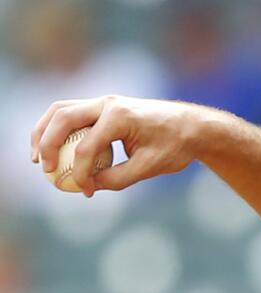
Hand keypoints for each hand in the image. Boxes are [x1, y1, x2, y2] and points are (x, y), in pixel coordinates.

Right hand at [31, 96, 209, 196]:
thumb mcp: (151, 167)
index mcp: (121, 117)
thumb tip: (90, 186)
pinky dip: (56, 128)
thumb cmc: (175, 145)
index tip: (84, 190)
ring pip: (61, 110)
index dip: (80, 172)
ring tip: (38, 157)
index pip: (87, 147)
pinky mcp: (103, 106)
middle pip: (63, 118)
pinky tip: (52, 147)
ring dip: (44, 131)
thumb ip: (119, 178)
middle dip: (47, 143)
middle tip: (44, 169)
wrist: (191, 126)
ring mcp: (104, 102)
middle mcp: (108, 104)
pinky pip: (71, 113)